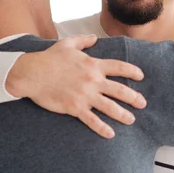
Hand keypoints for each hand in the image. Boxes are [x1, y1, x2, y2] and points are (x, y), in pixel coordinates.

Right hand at [6, 34, 146, 138]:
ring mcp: (85, 95)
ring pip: (110, 107)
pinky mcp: (75, 107)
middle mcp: (93, 80)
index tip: (141, 76)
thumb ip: (83, 41)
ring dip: (123, 114)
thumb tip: (94, 38)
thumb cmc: (48, 58)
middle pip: (120, 90)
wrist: (31, 73)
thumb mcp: (67, 44)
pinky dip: (102, 128)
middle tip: (143, 103)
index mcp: (93, 64)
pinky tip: (110, 134)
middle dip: (134, 97)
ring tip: (131, 120)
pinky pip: (92, 120)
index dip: (132, 71)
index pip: (119, 67)